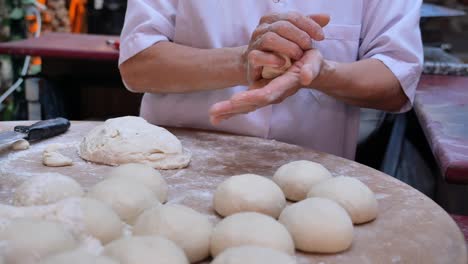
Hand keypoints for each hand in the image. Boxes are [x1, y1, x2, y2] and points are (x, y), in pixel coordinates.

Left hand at [210, 49, 325, 124]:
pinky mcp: (260, 93)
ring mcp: (266, 95)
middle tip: (214, 113)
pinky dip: (231, 110)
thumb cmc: (313, 64)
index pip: (266, 94)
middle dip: (233, 109)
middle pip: (251, 104)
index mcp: (284, 87)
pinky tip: (217, 116)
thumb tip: (305, 77)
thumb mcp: (315, 63)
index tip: (235, 100)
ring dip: (229, 111)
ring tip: (212, 117)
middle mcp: (273, 94)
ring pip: (246, 106)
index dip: (252, 97)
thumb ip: (311, 70)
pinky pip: (245, 104)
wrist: (310, 70)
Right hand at [243, 12, 329, 83]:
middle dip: (299, 36)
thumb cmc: (279, 51)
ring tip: (298, 56)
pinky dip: (271, 59)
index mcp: (272, 19)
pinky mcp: (250, 59)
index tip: (321, 37)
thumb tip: (327, 17)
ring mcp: (254, 43)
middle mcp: (261, 28)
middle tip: (309, 47)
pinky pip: (257, 56)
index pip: (293, 16)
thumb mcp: (295, 37)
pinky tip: (282, 63)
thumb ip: (308, 26)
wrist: (259, 68)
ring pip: (270, 38)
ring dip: (288, 47)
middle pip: (282, 26)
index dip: (309, 25)